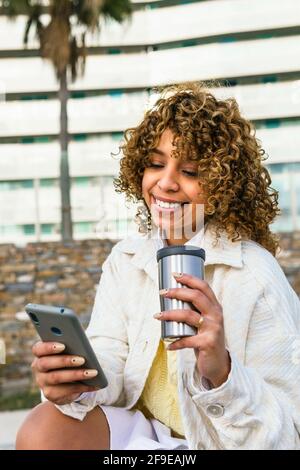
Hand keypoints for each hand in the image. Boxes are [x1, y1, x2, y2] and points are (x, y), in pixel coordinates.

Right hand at [31, 341, 99, 404]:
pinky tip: (94, 384)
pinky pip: (66, 391)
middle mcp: (38, 368)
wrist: (65, 380)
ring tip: (92, 372)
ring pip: (57, 377)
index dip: (48, 347)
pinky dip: (82, 387)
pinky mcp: (50, 394)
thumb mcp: (67, 351)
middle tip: (82, 360)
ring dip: (76, 374)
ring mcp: (42, 382)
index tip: (63, 345)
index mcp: (40, 353)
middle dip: (65, 361)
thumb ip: (70, 346)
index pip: (38, 349)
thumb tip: (83, 346)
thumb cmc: (68, 358)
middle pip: (46, 363)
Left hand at [155, 273, 230, 387]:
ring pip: (188, 315)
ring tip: (157, 315)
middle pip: (196, 296)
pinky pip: (187, 340)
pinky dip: (176, 343)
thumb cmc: (206, 338)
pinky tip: (168, 345)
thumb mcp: (205, 321)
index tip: (175, 274)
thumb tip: (172, 296)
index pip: (204, 287)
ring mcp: (213, 329)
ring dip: (170, 314)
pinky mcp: (208, 343)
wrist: (218, 363)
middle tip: (162, 292)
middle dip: (177, 292)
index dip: (189, 278)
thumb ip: (195, 309)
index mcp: (215, 307)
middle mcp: (216, 315)